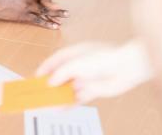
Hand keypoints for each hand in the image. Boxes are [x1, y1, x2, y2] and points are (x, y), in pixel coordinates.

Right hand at [36, 41, 152, 102]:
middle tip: (40, 93)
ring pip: (68, 89)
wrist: (126, 68)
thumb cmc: (103, 58)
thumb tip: (50, 82)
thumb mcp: (75, 64)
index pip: (55, 61)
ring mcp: (86, 78)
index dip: (45, 69)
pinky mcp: (93, 90)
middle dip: (50, 85)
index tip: (36, 78)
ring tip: (47, 104)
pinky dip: (69, 103)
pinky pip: (77, 98)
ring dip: (58, 96)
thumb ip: (61, 73)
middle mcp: (79, 65)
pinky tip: (60, 109)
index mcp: (74, 53)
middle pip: (60, 76)